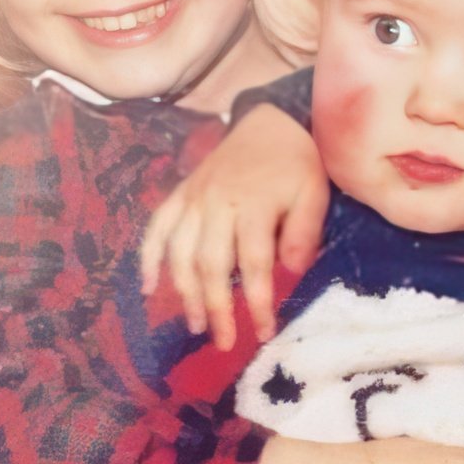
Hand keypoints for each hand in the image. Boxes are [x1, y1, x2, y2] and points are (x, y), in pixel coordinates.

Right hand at [139, 104, 327, 347]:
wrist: (271, 120)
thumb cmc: (297, 163)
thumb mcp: (314, 192)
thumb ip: (304, 231)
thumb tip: (291, 271)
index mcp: (254, 204)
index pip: (255, 263)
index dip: (258, 301)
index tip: (264, 333)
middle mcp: (217, 203)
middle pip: (210, 264)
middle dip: (216, 307)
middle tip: (223, 343)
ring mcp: (194, 198)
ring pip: (179, 251)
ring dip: (184, 291)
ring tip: (194, 325)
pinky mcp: (181, 194)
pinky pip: (156, 226)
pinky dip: (148, 257)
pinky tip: (148, 287)